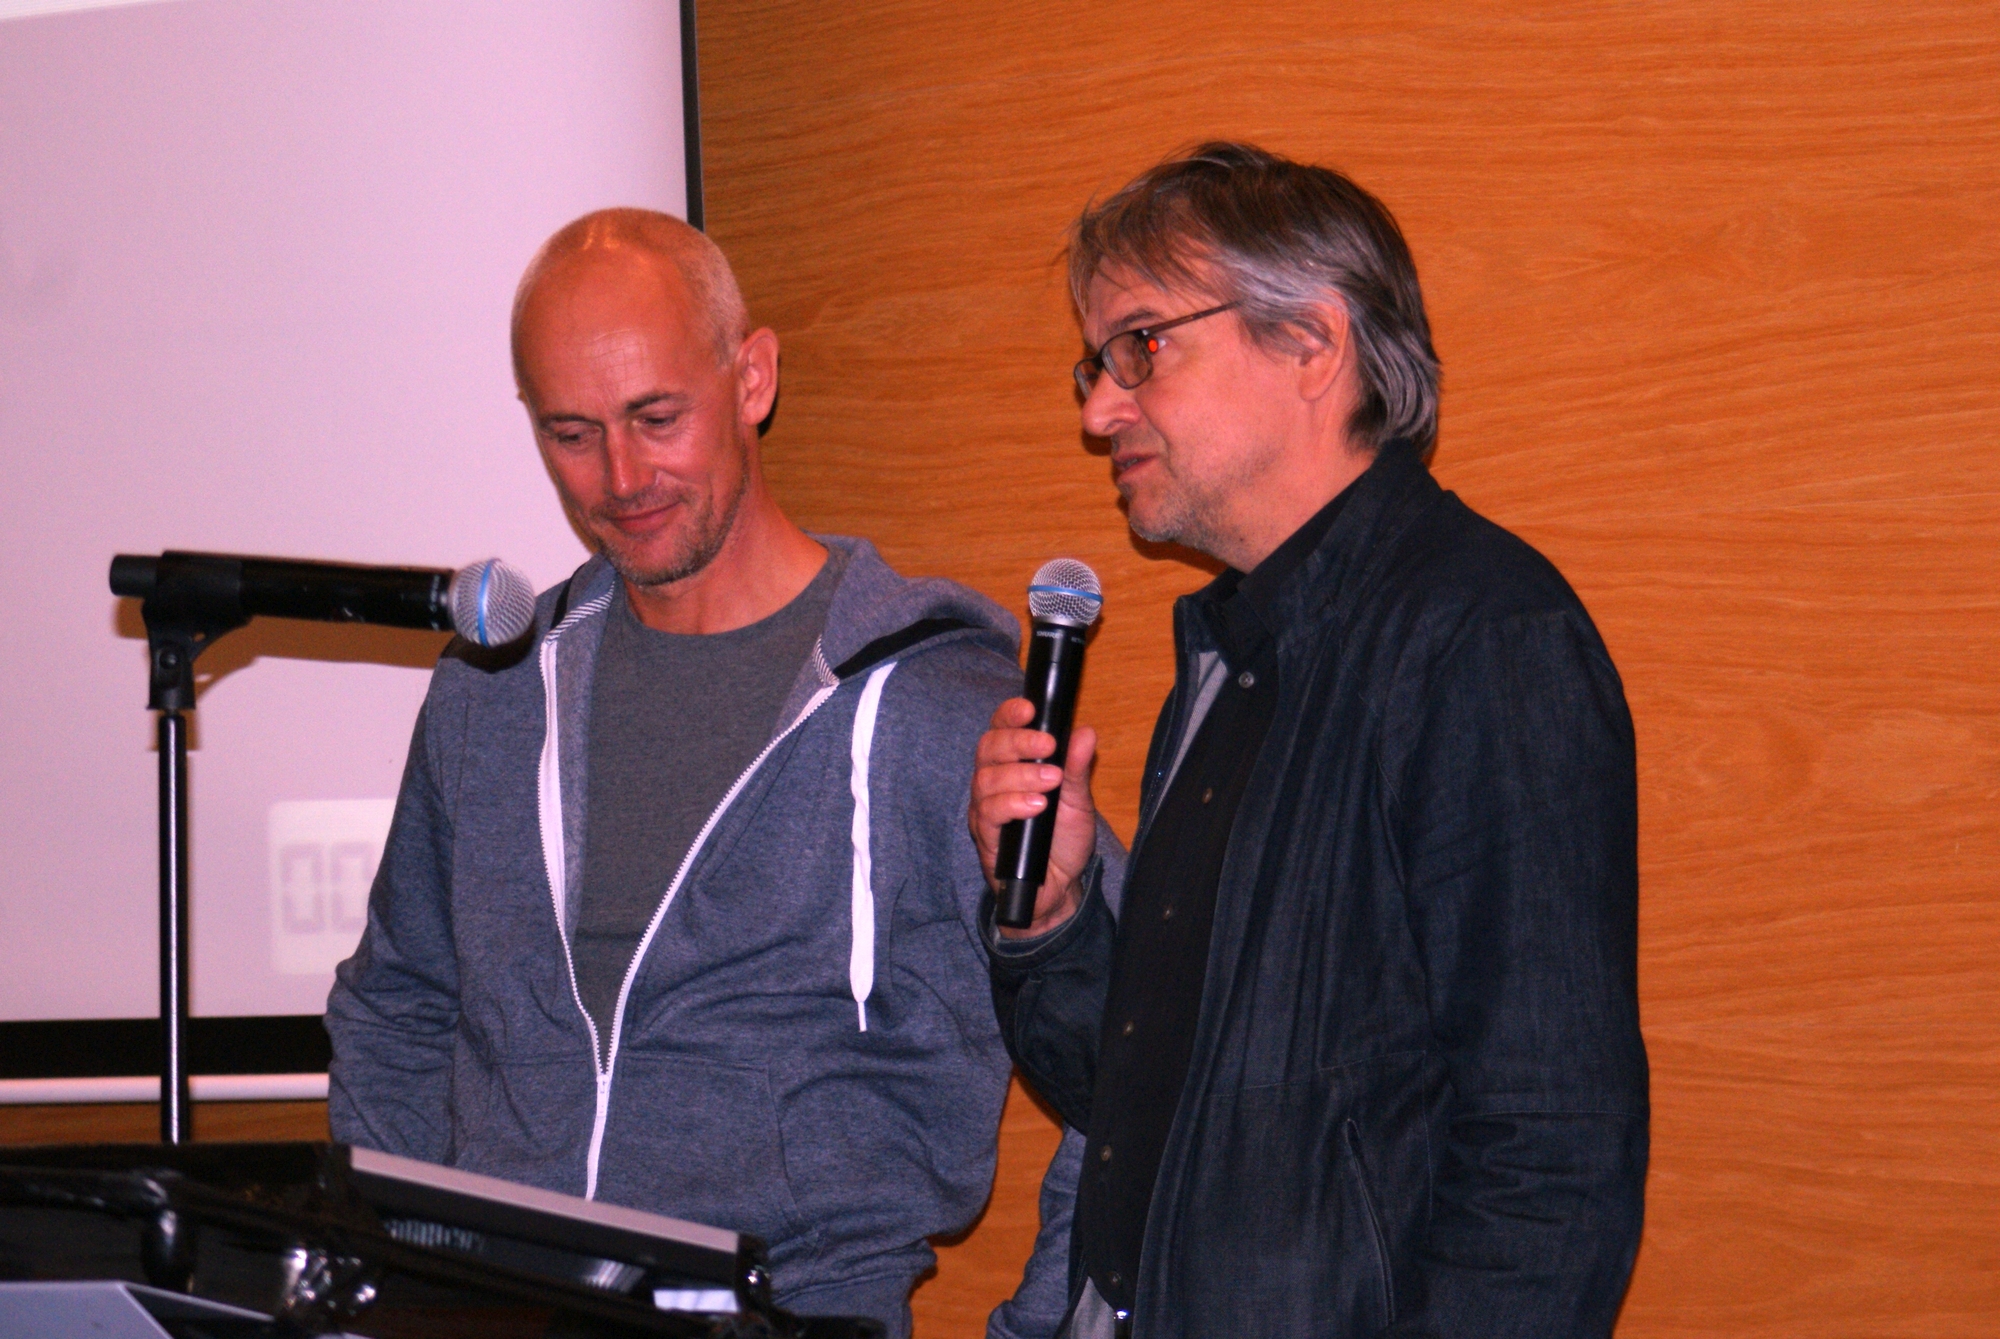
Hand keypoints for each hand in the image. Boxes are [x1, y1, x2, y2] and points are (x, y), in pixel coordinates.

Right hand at [969, 697, 1099, 938]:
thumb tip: (1086, 732)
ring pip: (986, 780)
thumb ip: (1078, 768)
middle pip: (988, 748)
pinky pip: (988, 813)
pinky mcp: (986, 836)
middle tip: (1049, 746)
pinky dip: (1012, 804)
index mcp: (1012, 765)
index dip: (1009, 715)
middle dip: (1018, 741)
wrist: (1059, 887)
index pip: (1000, 729)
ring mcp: (986, 809)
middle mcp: (993, 782)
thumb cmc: (1063, 840)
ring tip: (1052, 782)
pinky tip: (1036, 805)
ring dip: (1021, 775)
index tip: (1030, 709)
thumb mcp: (1078, 801)